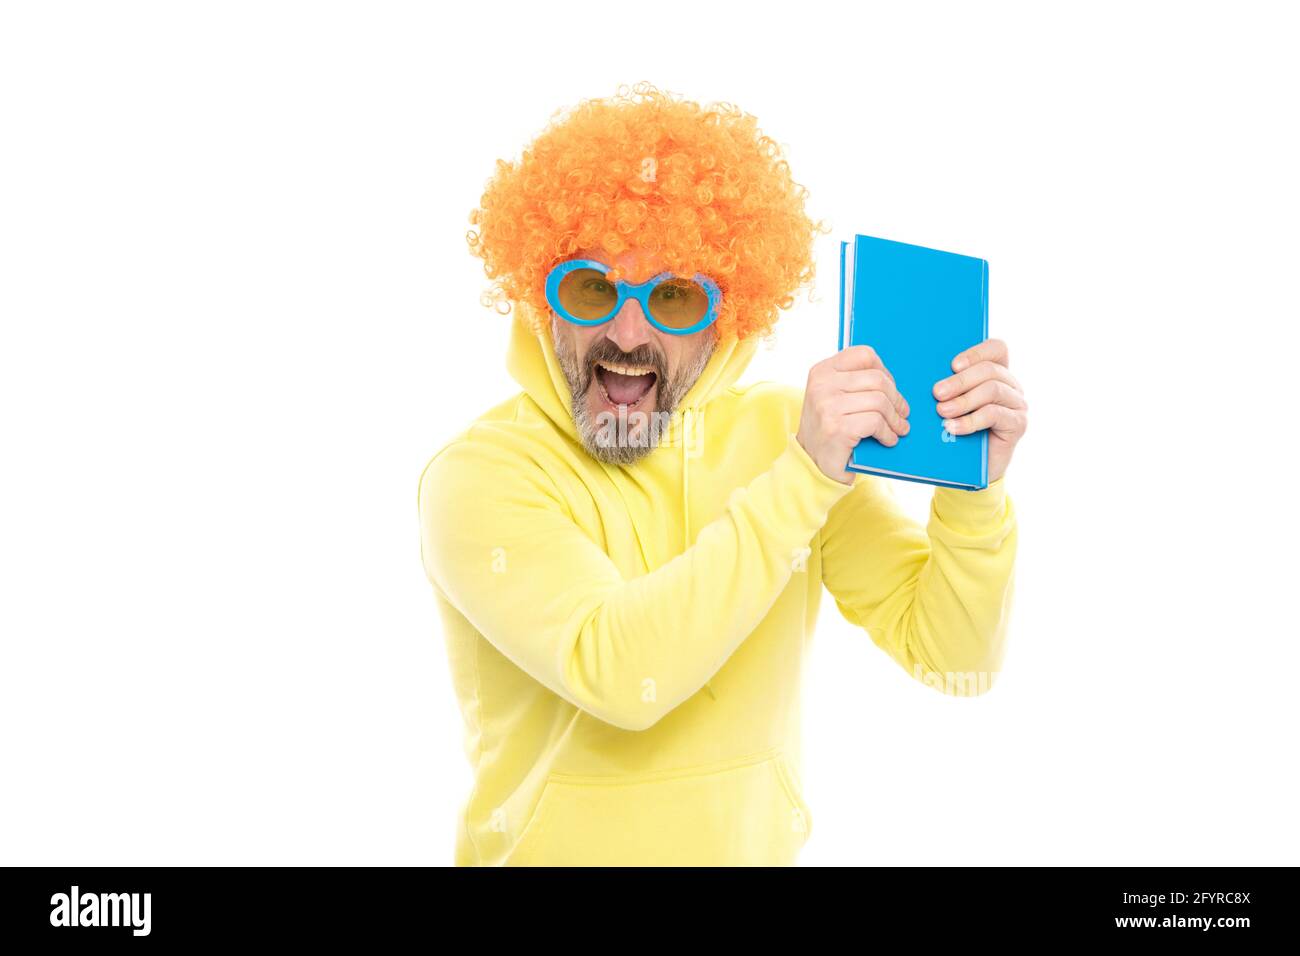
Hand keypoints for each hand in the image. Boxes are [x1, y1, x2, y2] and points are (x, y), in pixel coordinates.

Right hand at [797, 345, 909, 483]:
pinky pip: (876, 423)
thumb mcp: (833, 396)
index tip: (891, 389)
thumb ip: (855, 383)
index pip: (864, 355)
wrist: (810, 462)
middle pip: (877, 380)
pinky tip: (888, 439)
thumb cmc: (828, 428)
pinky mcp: (837, 428)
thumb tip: (893, 382)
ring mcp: (828, 406)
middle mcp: (822, 385)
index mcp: (822, 371)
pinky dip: (888, 433)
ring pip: (880, 402)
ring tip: (899, 428)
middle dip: (896, 399)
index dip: (885, 371)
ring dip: (895, 419)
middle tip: (903, 413)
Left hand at [933, 338, 1026, 482]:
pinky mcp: (1018, 424)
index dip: (976, 353)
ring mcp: (1017, 404)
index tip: (952, 365)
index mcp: (997, 373)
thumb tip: (924, 369)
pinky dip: (970, 420)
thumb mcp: (950, 403)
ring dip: (963, 400)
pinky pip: (995, 414)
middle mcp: (1011, 386)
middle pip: (990, 370)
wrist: (969, 467)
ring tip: (941, 411)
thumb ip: (947, 386)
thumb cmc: (955, 430)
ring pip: (992, 390)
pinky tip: (952, 427)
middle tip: (936, 393)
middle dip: (960, 380)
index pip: (997, 349)